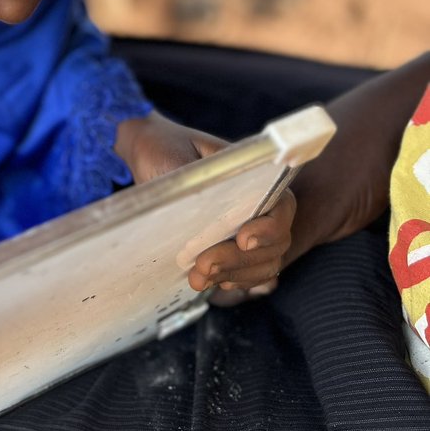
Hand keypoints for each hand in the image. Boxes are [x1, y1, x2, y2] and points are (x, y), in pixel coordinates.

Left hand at [116, 111, 294, 299]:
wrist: (150, 154)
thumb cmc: (165, 148)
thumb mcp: (175, 158)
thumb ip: (195, 183)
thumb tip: (206, 210)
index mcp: (254, 177)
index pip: (281, 208)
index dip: (269, 229)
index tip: (242, 239)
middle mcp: (258, 205)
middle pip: (274, 244)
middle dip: (240, 260)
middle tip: (203, 265)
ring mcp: (248, 228)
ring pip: (262, 264)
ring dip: (234, 275)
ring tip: (198, 278)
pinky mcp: (230, 247)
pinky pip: (247, 273)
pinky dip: (232, 281)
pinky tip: (209, 282)